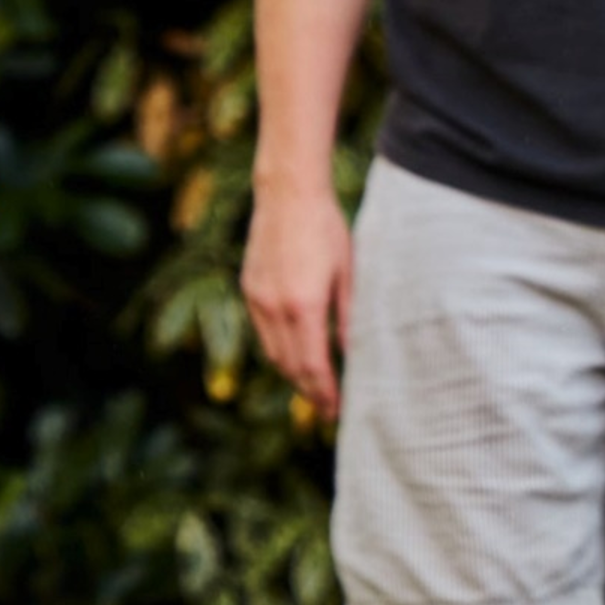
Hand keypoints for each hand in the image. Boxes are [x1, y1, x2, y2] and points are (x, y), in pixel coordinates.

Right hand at [240, 178, 351, 418]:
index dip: (325, 394)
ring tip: (313, 386)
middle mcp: (275, 307)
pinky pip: (262, 332)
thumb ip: (349, 319)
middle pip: (289, 367)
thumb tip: (355, 357)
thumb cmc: (326, 229)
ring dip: (291, 374)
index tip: (337, 412)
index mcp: (304, 306)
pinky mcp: (249, 287)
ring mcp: (257, 297)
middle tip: (328, 408)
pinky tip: (295, 351)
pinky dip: (278, 349)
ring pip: (272, 353)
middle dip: (309, 391)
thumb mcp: (348, 274)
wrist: (287, 192)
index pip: (313, 367)